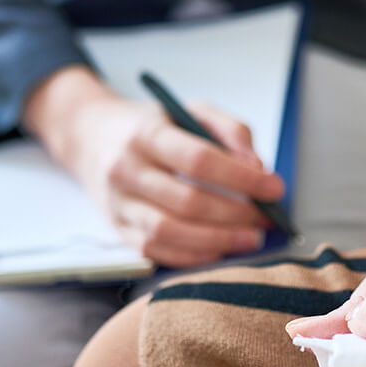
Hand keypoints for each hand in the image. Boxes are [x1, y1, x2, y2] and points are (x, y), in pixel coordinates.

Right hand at [24, 66, 284, 266]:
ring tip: (250, 238)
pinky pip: (156, 251)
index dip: (241, 178)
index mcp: (147, 133)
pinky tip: (220, 249)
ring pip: (170, 232)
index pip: (199, 159)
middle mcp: (126, 169)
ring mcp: (118, 203)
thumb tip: (257, 167)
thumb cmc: (153, 125)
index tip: (275, 188)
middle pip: (187, 201)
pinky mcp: (117, 229)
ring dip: (218, 240)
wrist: (91, 137)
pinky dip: (193, 256)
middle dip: (235, 214)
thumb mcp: (191, 110)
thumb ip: (230, 130)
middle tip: (266, 218)